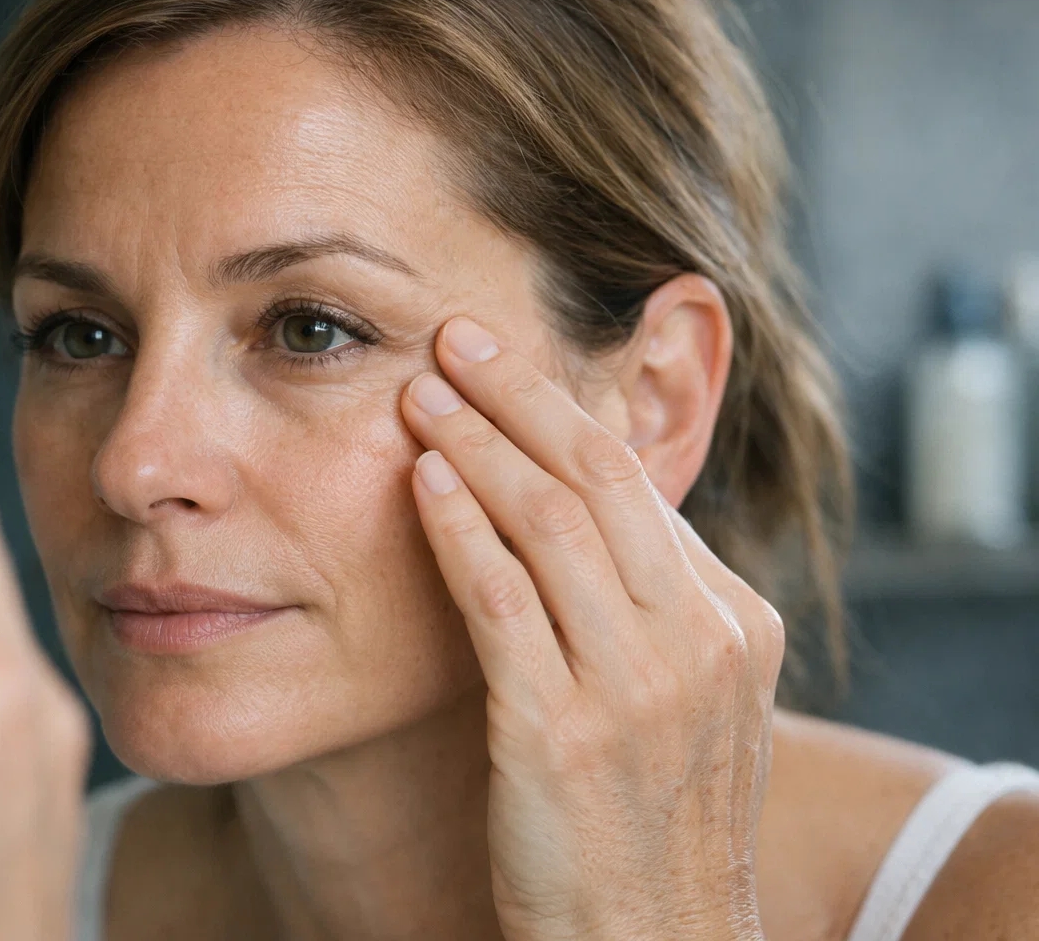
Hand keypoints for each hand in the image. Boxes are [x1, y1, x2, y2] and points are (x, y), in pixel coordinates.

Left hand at [401, 317, 781, 940]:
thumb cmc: (652, 820)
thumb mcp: (687, 700)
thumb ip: (653, 605)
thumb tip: (591, 506)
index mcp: (736, 623)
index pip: (639, 485)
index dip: (562, 410)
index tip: (501, 364)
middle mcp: (700, 642)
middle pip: (598, 477)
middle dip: (518, 394)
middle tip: (455, 337)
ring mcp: (636, 688)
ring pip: (548, 522)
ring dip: (475, 443)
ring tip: (420, 392)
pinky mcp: (562, 734)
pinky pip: (501, 601)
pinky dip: (458, 529)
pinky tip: (419, 481)